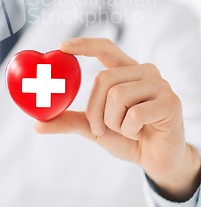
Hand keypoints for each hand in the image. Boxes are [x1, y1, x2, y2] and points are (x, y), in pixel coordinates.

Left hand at [35, 38, 200, 200]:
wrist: (157, 161)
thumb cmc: (127, 137)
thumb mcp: (94, 128)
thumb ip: (70, 121)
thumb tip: (36, 124)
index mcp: (127, 71)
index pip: (105, 48)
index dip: (83, 45)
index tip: (61, 47)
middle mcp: (144, 72)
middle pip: (103, 79)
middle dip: (94, 110)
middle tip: (101, 128)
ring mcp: (159, 85)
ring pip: (118, 96)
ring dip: (113, 122)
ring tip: (126, 130)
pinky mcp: (170, 102)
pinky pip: (135, 114)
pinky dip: (129, 130)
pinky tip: (140, 133)